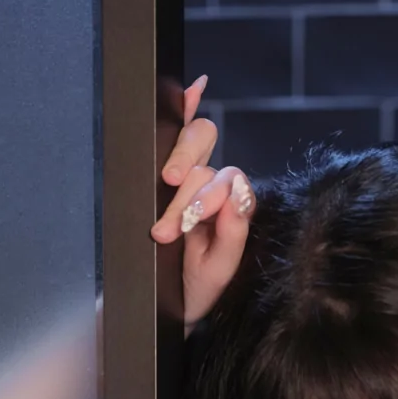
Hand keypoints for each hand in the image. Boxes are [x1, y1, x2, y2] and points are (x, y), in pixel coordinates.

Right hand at [148, 75, 255, 330]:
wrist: (167, 309)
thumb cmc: (195, 292)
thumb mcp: (219, 272)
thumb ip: (234, 233)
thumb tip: (237, 191)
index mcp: (233, 210)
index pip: (227, 181)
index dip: (205, 198)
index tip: (184, 224)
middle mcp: (216, 191)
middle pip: (207, 159)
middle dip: (187, 188)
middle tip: (171, 218)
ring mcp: (191, 182)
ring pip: (188, 154)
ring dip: (173, 179)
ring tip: (160, 221)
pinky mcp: (166, 180)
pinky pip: (177, 133)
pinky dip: (186, 107)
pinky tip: (193, 89)